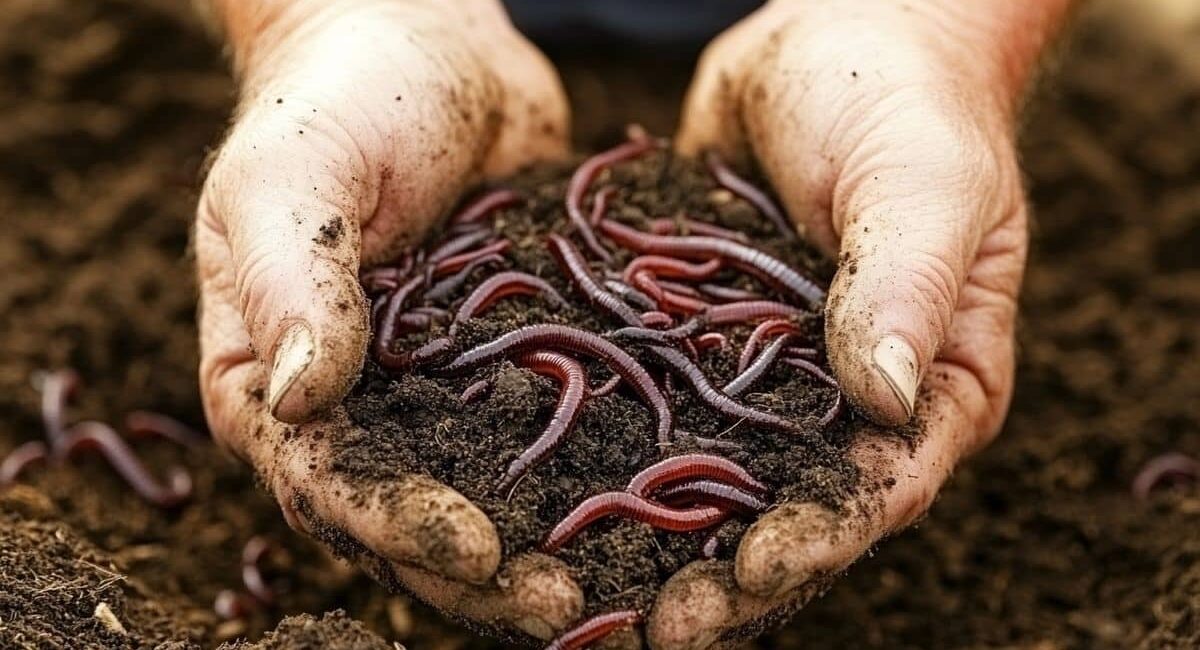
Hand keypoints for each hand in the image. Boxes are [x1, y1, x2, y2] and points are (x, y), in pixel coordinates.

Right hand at [195, 0, 581, 639]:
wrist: (417, 40)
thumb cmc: (332, 103)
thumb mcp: (288, 180)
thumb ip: (291, 285)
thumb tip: (302, 402)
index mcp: (276, 388)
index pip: (329, 486)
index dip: (398, 529)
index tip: (477, 552)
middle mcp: (359, 412)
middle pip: (415, 520)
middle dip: (491, 574)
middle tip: (574, 609)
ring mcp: (442, 394)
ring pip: (495, 494)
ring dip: (556, 546)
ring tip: (631, 588)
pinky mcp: (516, 363)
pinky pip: (556, 429)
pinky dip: (601, 471)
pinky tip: (669, 502)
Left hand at [649, 1, 1071, 645]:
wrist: (843, 33)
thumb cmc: (907, 102)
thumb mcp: (926, 182)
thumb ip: (904, 284)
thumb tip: (882, 397)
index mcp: (937, 381)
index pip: (883, 485)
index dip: (820, 537)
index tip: (750, 572)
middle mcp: (855, 398)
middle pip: (794, 504)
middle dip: (727, 569)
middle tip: (651, 625)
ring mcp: (775, 374)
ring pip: (718, 471)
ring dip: (659, 533)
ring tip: (589, 584)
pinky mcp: (708, 338)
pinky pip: (663, 398)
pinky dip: (618, 444)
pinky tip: (558, 484)